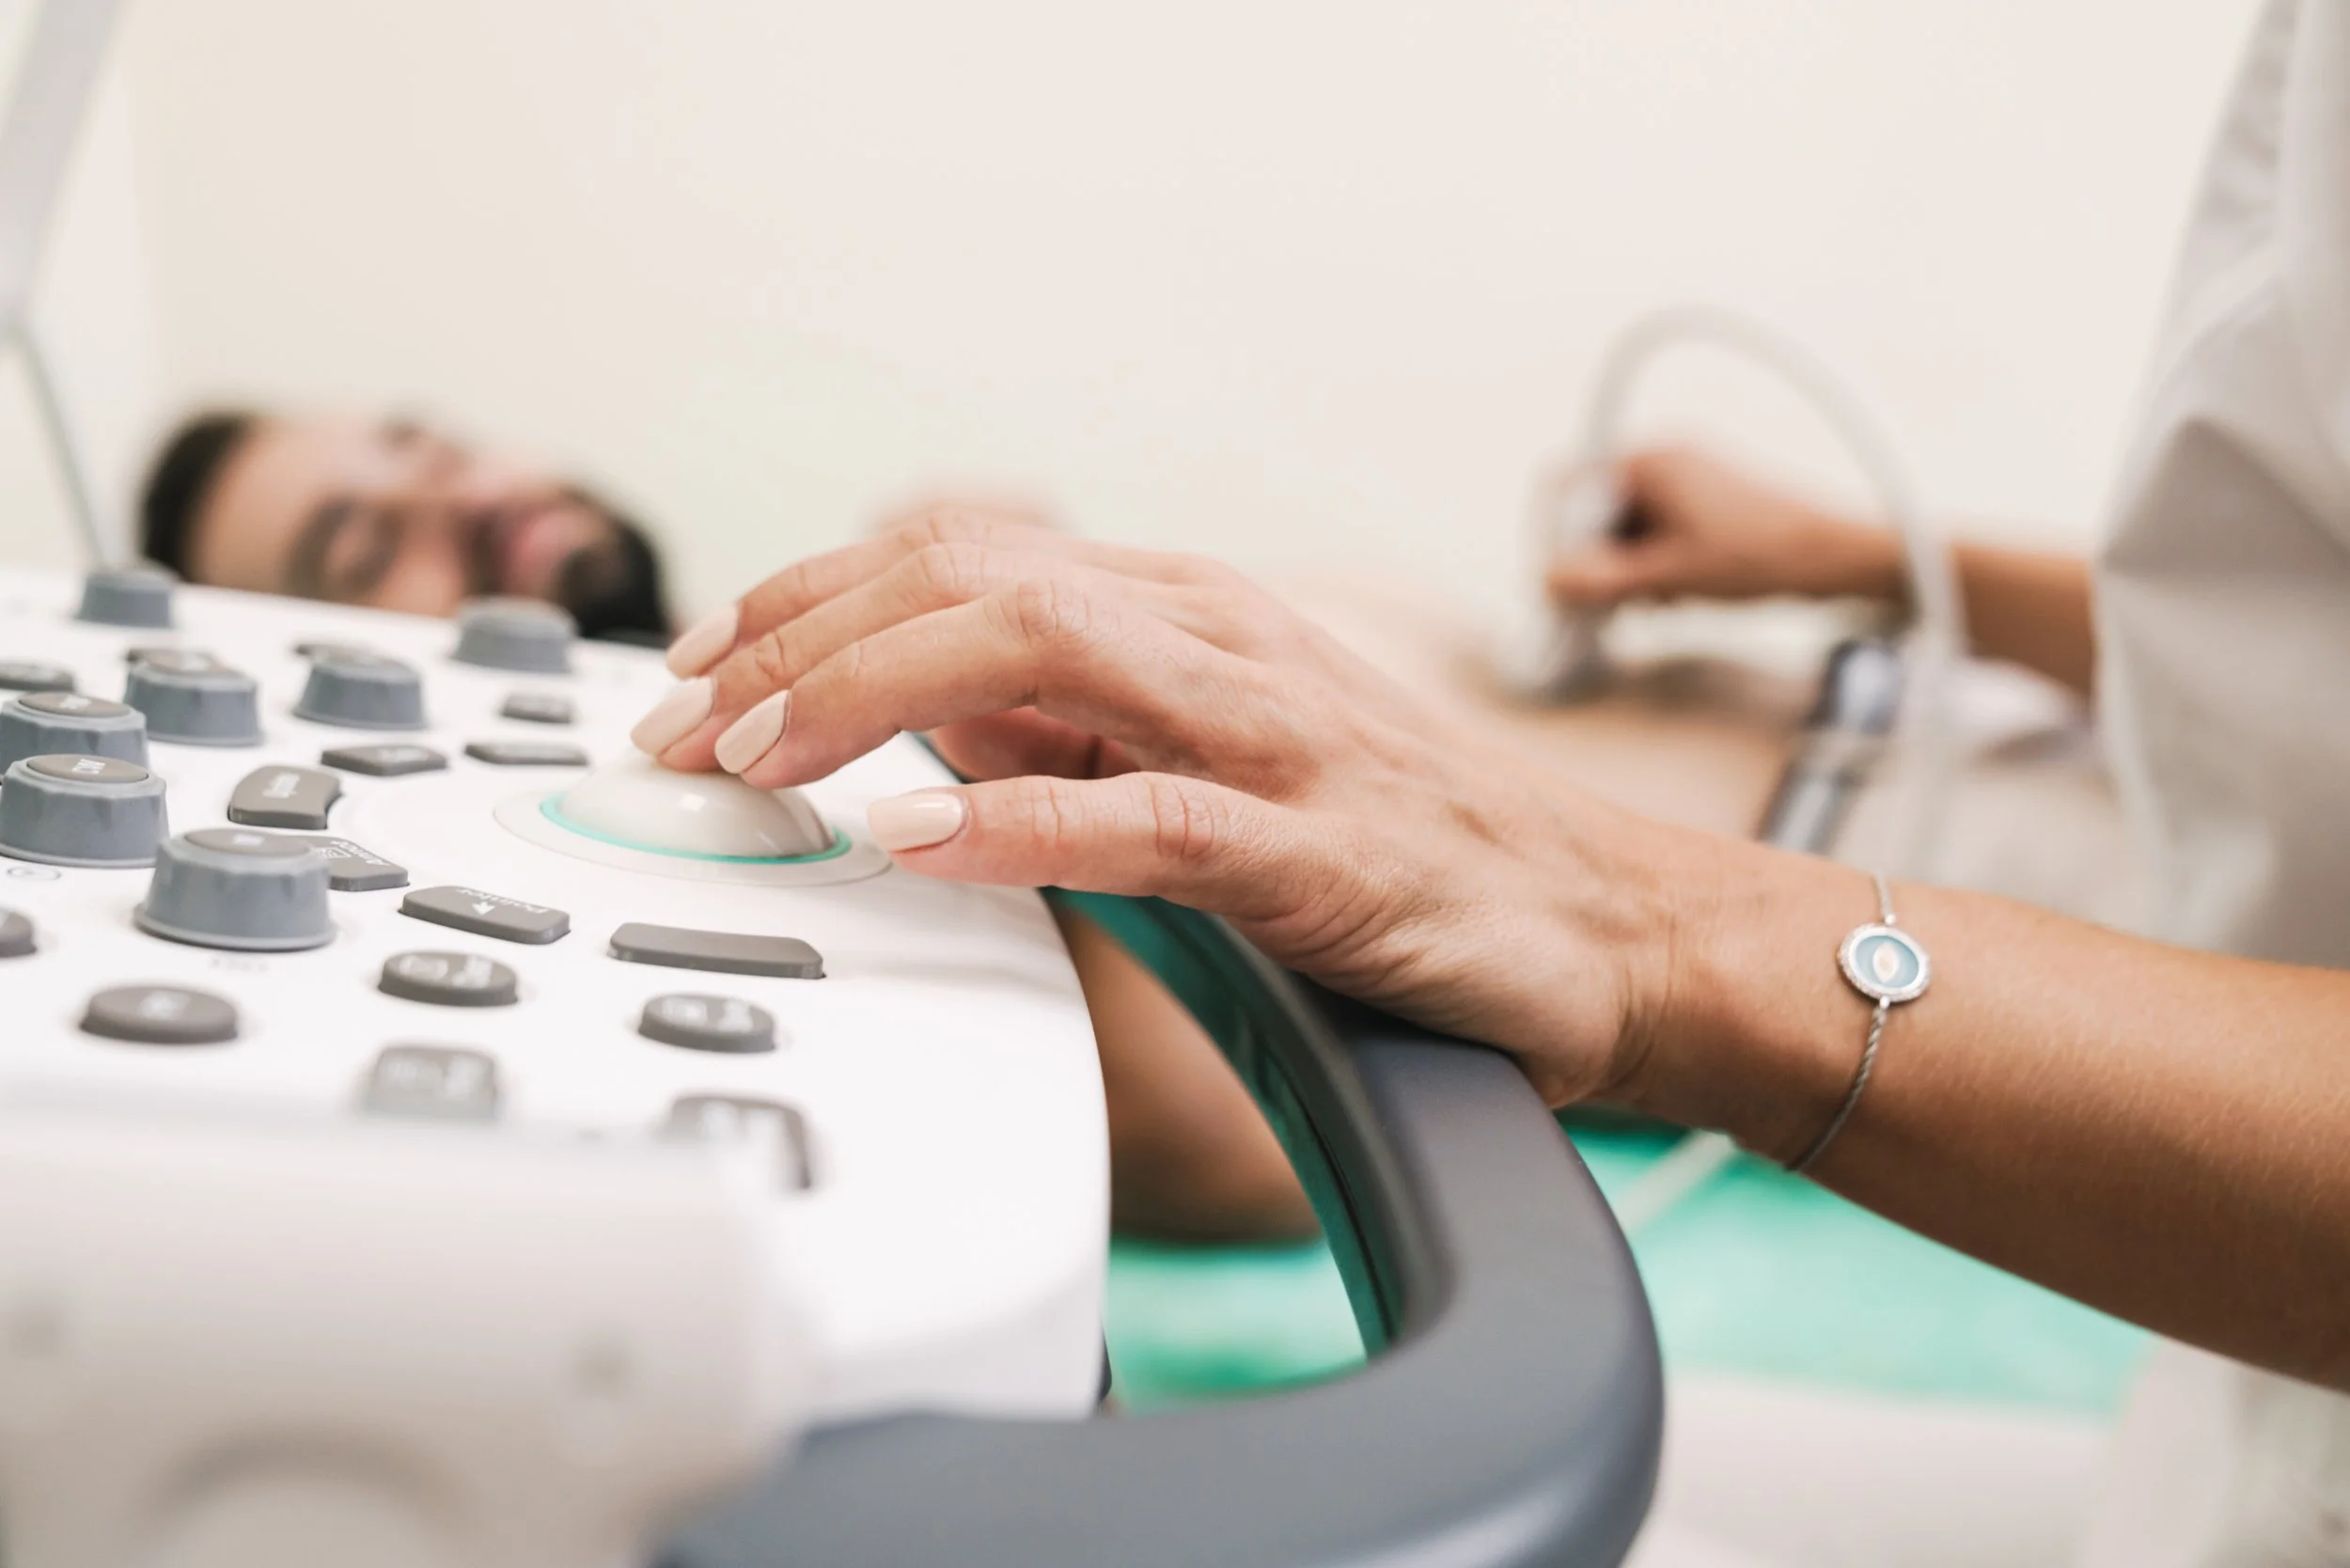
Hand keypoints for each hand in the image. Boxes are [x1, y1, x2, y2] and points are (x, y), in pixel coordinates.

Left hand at [634, 510, 1704, 1106]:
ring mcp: (1275, 736)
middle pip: (974, 575)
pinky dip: (1020, 818)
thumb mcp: (1203, 758)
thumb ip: (1071, 723)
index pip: (961, 553)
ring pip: (1044, 649)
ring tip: (760, 759)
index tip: (701, 666)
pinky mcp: (1319, 850)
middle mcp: (1224, 640)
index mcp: (1189, 611)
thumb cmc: (1402, 844)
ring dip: (871, 694)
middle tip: (685, 723)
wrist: (1604, 924)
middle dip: (800, 637)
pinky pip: (1150, 817)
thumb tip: (913, 709)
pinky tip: (921, 838)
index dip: (807, 597)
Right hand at [1543, 446, 1899, 609]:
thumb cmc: (1761, 557)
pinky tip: (1675, 595)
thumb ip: (1603, 578)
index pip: (1568, 486)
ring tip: (1655, 601)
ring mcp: (1688, 480)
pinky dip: (1653, 565)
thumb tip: (1545, 580)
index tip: (1558, 581)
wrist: (1838, 557)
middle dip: (1596, 559)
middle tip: (1606, 604)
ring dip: (1626, 569)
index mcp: (1651, 461)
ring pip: (1626, 526)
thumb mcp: (1672, 574)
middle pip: (1595, 510)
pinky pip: (1655, 532)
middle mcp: (1666, 460)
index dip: (1556, 537)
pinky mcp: (1706, 504)